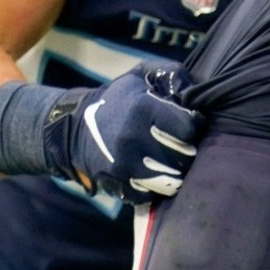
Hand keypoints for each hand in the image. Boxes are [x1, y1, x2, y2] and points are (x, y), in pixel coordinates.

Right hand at [0, 60, 205, 204]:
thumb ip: (171, 74)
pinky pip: (153, 194)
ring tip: (170, 159)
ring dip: (176, 171)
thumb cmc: (119, 99)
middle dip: (188, 149)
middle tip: (181, 142)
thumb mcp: (141, 75)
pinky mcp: (119, 186)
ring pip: (172, 180)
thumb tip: (193, 93)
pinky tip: (152, 171)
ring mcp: (125, 166)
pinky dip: (156, 186)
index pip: (189, 127)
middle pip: (184, 156)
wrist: (76, 128)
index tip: (188, 121)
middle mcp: (134, 139)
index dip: (193, 124)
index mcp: (142, 109)